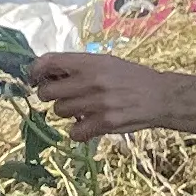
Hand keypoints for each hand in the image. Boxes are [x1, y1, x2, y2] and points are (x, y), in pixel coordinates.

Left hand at [29, 51, 173, 139]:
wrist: (161, 96)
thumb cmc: (130, 77)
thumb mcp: (106, 62)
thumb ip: (78, 66)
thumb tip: (46, 73)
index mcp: (90, 62)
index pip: (48, 62)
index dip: (35, 71)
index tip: (34, 78)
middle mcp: (91, 81)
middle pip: (47, 92)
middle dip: (50, 95)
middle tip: (61, 96)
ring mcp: (97, 103)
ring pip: (59, 112)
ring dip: (67, 112)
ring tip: (83, 108)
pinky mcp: (104, 124)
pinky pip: (73, 132)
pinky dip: (78, 131)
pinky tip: (89, 124)